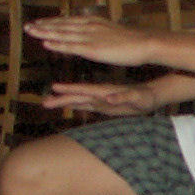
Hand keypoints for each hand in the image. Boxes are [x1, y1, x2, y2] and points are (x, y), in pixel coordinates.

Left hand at [30, 14, 154, 68]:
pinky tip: (46, 43)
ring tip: (31, 31)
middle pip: (61, 25)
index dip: (53, 22)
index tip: (40, 22)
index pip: (68, 21)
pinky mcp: (92, 49)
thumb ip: (99, 33)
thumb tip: (93, 34)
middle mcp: (88, 26)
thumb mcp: (111, 33)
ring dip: (45, 32)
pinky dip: (57, 44)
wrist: (144, 43)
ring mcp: (89, 37)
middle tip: (28, 26)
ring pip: (62, 34)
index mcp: (93, 22)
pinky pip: (70, 46)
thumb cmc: (131, 41)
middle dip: (44, 25)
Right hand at [39, 79, 158, 116]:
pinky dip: (77, 105)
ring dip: (65, 102)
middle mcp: (100, 95)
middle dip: (61, 99)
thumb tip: (110, 98)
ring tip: (49, 103)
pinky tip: (69, 105)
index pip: (84, 91)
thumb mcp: (135, 98)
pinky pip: (87, 105)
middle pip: (77, 97)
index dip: (69, 90)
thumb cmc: (144, 97)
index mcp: (105, 92)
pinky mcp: (104, 106)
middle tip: (44, 102)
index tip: (54, 88)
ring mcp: (101, 100)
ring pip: (79, 101)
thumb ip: (122, 97)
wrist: (150, 95)